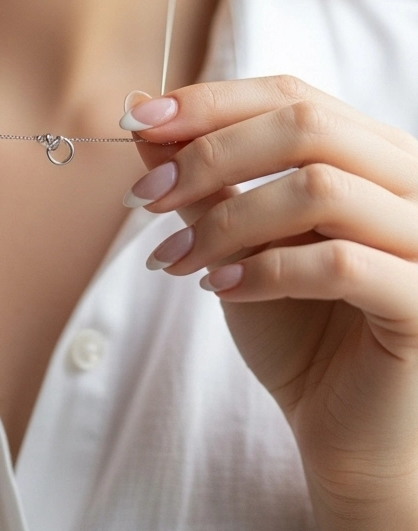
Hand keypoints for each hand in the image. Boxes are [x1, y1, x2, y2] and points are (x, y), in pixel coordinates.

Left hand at [123, 76, 417, 512]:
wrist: (345, 434)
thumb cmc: (299, 329)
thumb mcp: (238, 239)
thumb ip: (203, 173)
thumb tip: (143, 108)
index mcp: (373, 153)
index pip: (293, 95)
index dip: (212, 102)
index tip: (139, 121)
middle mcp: (411, 182)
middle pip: (307, 127)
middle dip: (212, 153)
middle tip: (147, 195)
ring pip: (321, 189)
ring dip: (229, 218)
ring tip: (176, 256)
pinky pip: (342, 265)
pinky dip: (266, 270)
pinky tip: (219, 288)